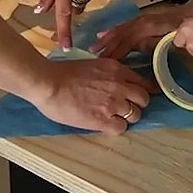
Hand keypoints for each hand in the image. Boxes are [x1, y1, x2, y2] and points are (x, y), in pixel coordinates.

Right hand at [29, 57, 155, 134]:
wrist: (48, 83)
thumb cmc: (62, 72)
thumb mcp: (92, 64)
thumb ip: (106, 73)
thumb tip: (110, 82)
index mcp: (116, 69)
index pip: (142, 82)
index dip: (142, 90)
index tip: (139, 95)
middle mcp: (119, 85)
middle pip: (144, 98)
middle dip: (137, 104)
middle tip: (126, 107)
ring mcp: (113, 103)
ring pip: (135, 115)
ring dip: (127, 117)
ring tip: (114, 117)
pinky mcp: (103, 120)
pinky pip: (121, 128)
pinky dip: (116, 128)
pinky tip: (106, 125)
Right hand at [90, 1, 192, 57]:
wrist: (192, 13)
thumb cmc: (183, 29)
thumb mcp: (172, 38)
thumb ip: (155, 42)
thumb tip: (138, 46)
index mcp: (147, 27)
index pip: (128, 41)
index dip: (117, 52)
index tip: (107, 63)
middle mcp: (140, 21)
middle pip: (120, 35)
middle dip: (107, 46)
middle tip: (94, 58)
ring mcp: (140, 19)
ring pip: (119, 29)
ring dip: (106, 39)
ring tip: (94, 48)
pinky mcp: (141, 20)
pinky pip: (123, 25)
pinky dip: (112, 31)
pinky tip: (103, 34)